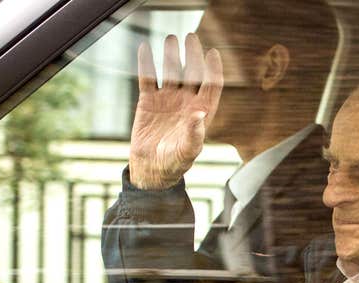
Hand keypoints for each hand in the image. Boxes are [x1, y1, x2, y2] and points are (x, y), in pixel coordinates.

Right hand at [129, 33, 222, 189]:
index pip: (212, 85)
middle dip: (193, 55)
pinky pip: (148, 78)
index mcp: (202, 111)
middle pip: (192, 73)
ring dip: (171, 55)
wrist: (152, 169)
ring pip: (171, 71)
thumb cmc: (175, 163)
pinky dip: (146, 64)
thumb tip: (200, 113)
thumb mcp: (188, 150)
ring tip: (170, 38)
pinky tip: (145, 48)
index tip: (212, 53)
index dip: (213, 69)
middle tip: (191, 37)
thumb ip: (195, 133)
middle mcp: (187, 101)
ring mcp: (168, 99)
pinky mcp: (148, 101)